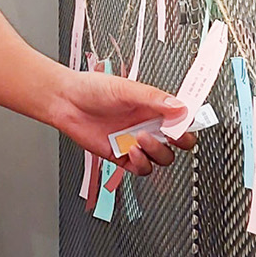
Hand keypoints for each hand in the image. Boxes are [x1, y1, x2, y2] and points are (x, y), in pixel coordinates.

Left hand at [49, 70, 195, 175]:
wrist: (66, 102)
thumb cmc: (92, 89)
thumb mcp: (125, 88)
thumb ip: (153, 98)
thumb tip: (179, 106)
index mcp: (154, 106)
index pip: (182, 117)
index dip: (189, 121)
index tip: (187, 122)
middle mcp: (149, 124)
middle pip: (179, 141)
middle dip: (180, 140)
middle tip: (172, 135)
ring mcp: (137, 141)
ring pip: (163, 157)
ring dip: (157, 151)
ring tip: (142, 138)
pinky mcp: (124, 156)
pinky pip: (142, 168)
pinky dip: (142, 163)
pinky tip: (132, 151)